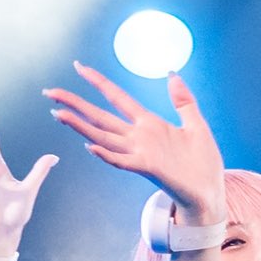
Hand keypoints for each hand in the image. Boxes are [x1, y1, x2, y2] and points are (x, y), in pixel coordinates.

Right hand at [47, 63, 228, 224]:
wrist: (211, 193)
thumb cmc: (204, 163)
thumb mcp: (195, 125)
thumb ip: (182, 100)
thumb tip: (171, 73)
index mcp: (149, 124)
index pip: (117, 98)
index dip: (98, 82)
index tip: (79, 67)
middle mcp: (139, 137)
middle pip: (100, 116)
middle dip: (75, 103)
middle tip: (49, 92)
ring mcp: (141, 153)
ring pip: (104, 137)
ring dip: (81, 126)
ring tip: (58, 113)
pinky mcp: (149, 168)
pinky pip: (122, 161)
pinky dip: (106, 154)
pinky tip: (90, 146)